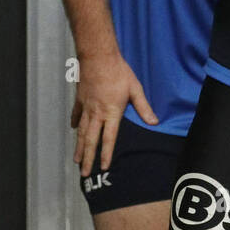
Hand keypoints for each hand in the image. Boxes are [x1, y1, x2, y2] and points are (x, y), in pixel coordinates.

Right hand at [71, 53, 157, 176]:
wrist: (97, 56)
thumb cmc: (118, 71)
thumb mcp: (135, 89)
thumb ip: (144, 108)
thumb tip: (154, 122)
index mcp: (111, 112)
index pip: (109, 138)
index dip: (106, 154)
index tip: (104, 167)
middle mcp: (97, 113)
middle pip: (91, 140)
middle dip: (88, 158)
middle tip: (84, 173)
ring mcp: (86, 106)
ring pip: (82, 132)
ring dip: (79, 147)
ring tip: (77, 161)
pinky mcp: (80, 98)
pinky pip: (77, 115)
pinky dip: (75, 124)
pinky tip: (74, 130)